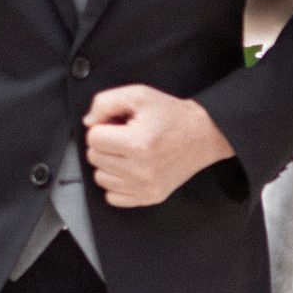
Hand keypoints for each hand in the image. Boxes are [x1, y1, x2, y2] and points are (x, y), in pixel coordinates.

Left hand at [84, 85, 234, 207]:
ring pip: (100, 178)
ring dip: (110, 164)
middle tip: (127, 136)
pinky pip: (112, 197)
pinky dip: (117, 183)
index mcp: (137, 143)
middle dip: (107, 144)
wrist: (203, 135)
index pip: (93, 138)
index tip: (119, 125)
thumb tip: (88, 122)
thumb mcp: (139, 94)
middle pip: (95, 158)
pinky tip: (131, 169)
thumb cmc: (172, 115)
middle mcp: (141, 169)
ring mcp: (146, 187)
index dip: (103, 127)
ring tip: (129, 152)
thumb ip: (105, 102)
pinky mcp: (149, 197)